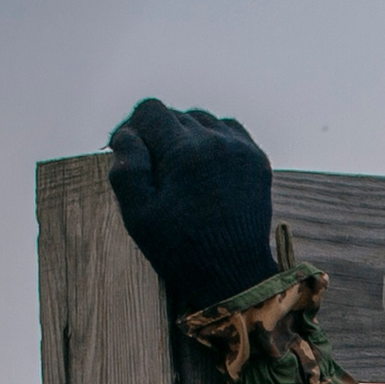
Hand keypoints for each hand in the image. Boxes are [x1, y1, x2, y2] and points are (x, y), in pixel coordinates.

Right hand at [106, 99, 277, 312]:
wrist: (235, 272)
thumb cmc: (180, 248)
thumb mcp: (138, 215)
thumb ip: (126, 169)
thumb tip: (127, 133)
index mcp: (185, 153)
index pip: (150, 110)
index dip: (131, 127)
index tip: (127, 150)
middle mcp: (218, 143)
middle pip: (175, 115)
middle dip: (157, 135)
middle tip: (151, 169)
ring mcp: (243, 150)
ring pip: (203, 120)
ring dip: (185, 135)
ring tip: (176, 168)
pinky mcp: (258, 160)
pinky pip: (229, 130)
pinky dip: (212, 139)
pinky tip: (202, 163)